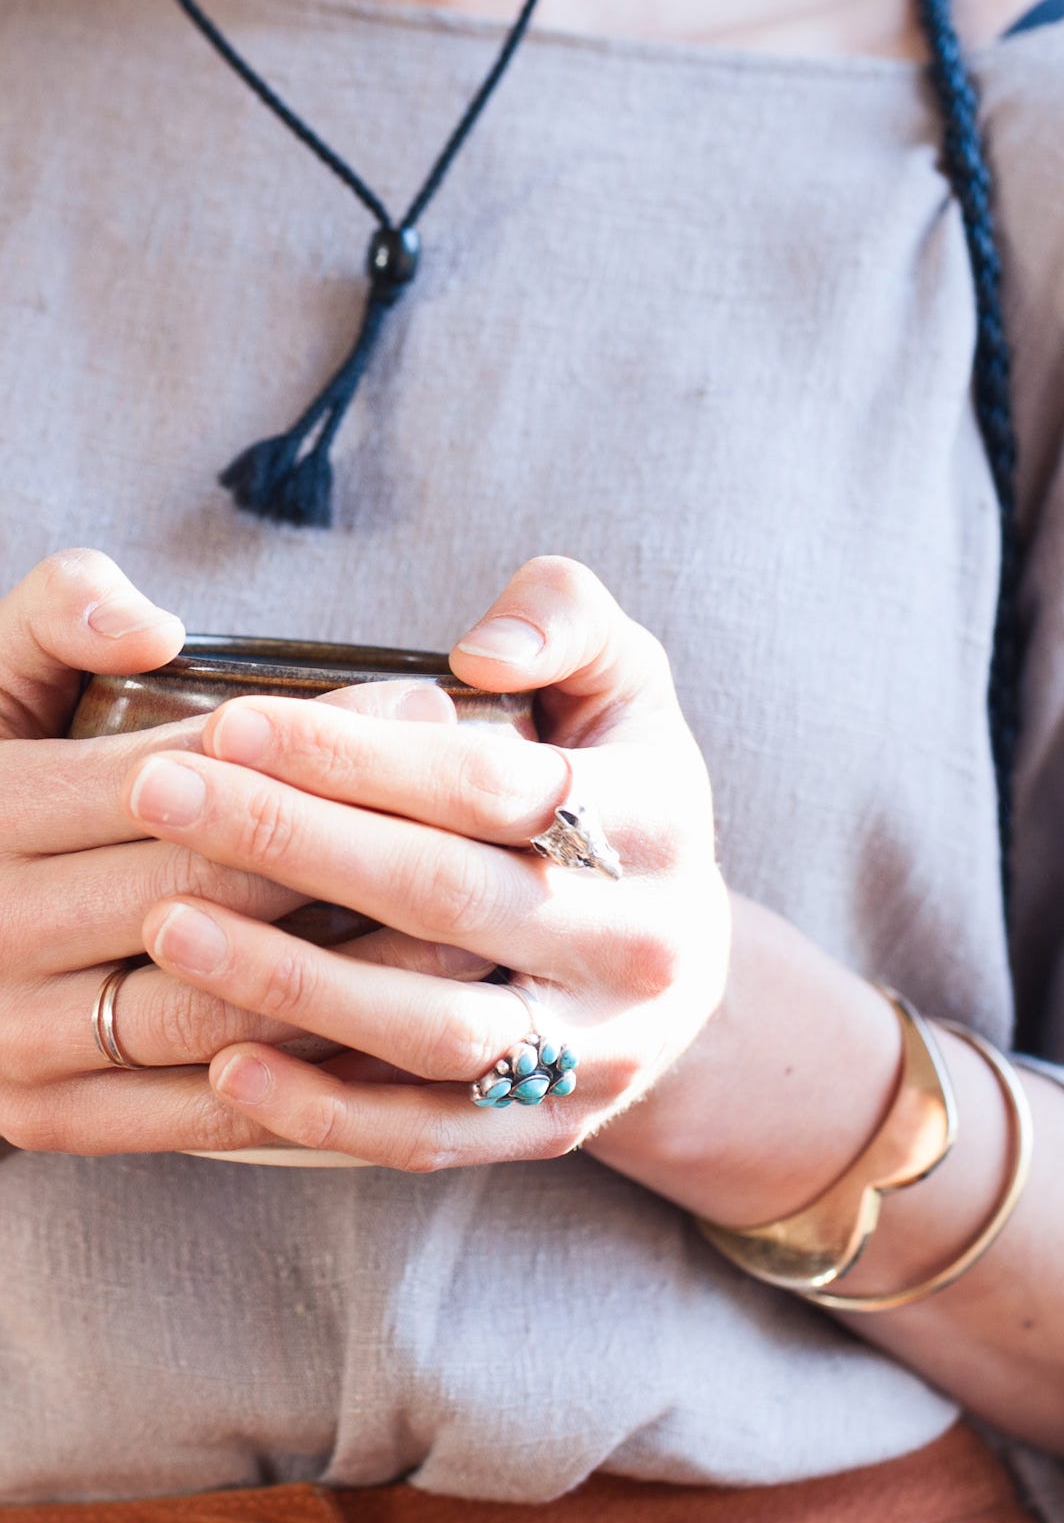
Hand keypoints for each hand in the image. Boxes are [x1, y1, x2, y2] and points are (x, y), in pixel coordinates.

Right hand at [0, 549, 469, 1155]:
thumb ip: (60, 614)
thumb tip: (154, 629)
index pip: (193, 773)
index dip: (320, 745)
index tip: (430, 715)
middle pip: (221, 888)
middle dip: (363, 850)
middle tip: (487, 826)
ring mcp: (12, 1038)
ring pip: (225, 1009)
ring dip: (358, 978)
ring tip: (471, 935)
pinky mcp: (43, 1117)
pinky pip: (201, 1112)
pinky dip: (306, 1082)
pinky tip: (399, 1040)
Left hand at [128, 556, 731, 1169]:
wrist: (685, 965)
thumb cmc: (620, 792)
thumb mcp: (626, 682)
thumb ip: (566, 618)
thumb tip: (480, 653)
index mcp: (656, 820)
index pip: (493, 786)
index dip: (358, 753)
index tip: (230, 721)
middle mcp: (639, 946)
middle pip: (448, 897)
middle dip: (292, 842)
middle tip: (161, 796)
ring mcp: (597, 1052)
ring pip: (432, 1032)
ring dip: (291, 983)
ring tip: (164, 927)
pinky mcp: (550, 1131)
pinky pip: (429, 1135)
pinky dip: (326, 1112)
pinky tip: (223, 1063)